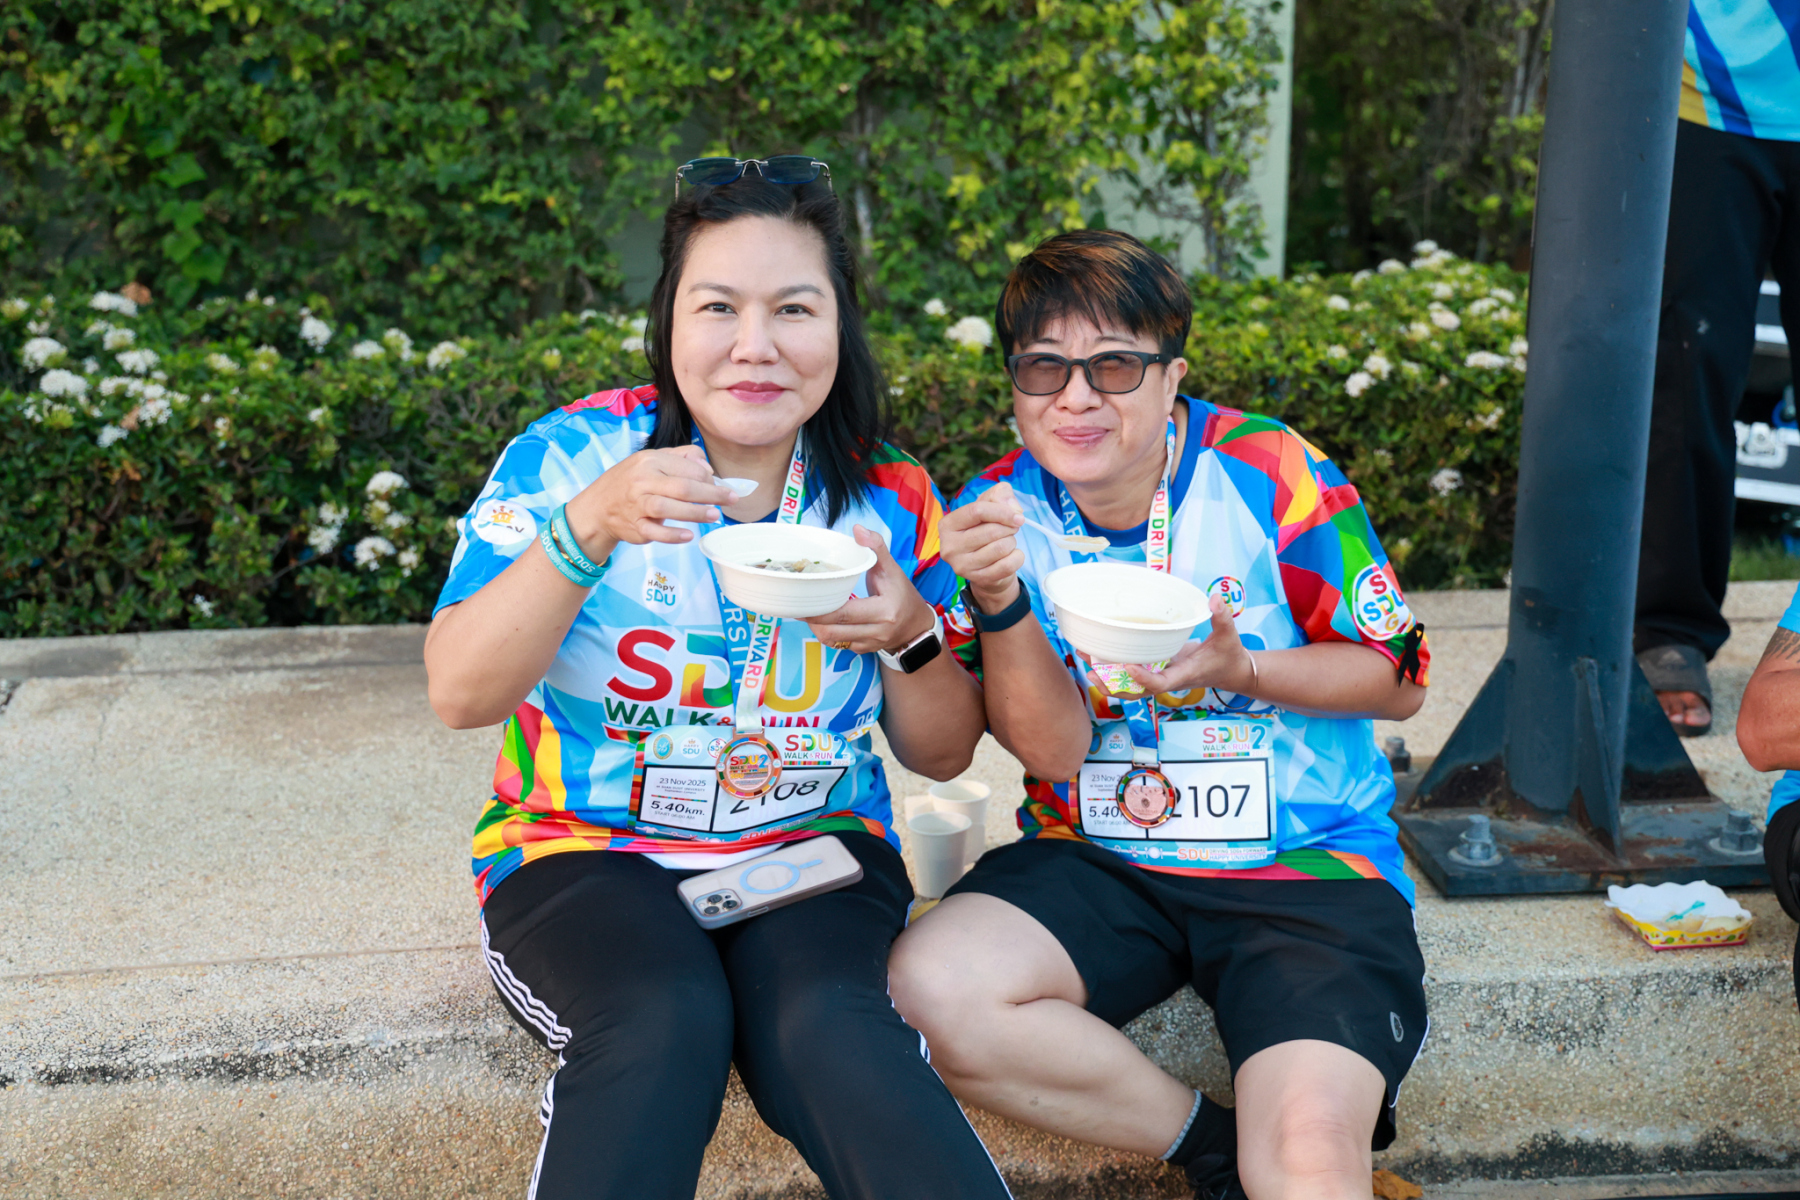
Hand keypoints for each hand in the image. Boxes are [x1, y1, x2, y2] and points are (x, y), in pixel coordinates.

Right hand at [564, 444, 739, 554]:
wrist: (597, 507)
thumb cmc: (632, 482)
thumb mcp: (651, 460)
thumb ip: (681, 458)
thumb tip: (708, 469)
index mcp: (649, 460)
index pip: (687, 468)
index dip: (708, 478)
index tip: (721, 486)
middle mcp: (642, 481)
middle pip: (683, 487)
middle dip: (711, 494)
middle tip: (731, 499)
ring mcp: (637, 504)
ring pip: (669, 508)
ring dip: (695, 513)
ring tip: (715, 516)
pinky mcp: (634, 526)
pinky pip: (655, 532)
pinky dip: (673, 535)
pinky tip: (689, 535)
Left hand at [804, 526, 937, 655]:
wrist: (918, 625)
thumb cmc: (903, 594)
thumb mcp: (893, 569)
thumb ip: (876, 547)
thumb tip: (858, 529)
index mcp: (884, 611)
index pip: (845, 613)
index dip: (821, 609)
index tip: (805, 598)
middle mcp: (877, 631)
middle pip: (833, 631)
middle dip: (813, 619)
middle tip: (799, 604)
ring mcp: (869, 643)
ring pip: (833, 642)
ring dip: (817, 627)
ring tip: (808, 611)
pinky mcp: (864, 650)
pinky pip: (838, 645)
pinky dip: (826, 633)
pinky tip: (822, 620)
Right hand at [939, 481, 1025, 611]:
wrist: (985, 565)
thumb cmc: (985, 530)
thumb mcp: (989, 505)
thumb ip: (999, 494)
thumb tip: (1012, 506)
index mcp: (948, 524)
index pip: (976, 511)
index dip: (1002, 511)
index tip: (1018, 516)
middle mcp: (950, 546)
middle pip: (991, 531)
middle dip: (1009, 528)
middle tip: (1010, 530)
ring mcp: (962, 565)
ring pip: (1001, 548)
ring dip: (1011, 542)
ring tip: (1006, 542)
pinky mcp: (977, 579)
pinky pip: (1008, 565)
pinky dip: (1017, 557)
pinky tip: (1011, 555)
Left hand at [1090, 596, 1255, 697]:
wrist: (1231, 672)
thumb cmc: (1229, 655)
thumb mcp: (1228, 635)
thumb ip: (1223, 617)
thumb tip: (1215, 598)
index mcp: (1184, 675)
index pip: (1161, 683)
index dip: (1144, 679)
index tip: (1129, 667)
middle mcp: (1168, 679)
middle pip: (1135, 692)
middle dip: (1112, 685)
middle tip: (1090, 669)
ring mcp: (1161, 677)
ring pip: (1130, 687)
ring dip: (1107, 678)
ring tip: (1085, 661)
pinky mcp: (1158, 671)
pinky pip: (1133, 676)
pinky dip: (1115, 670)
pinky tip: (1098, 655)